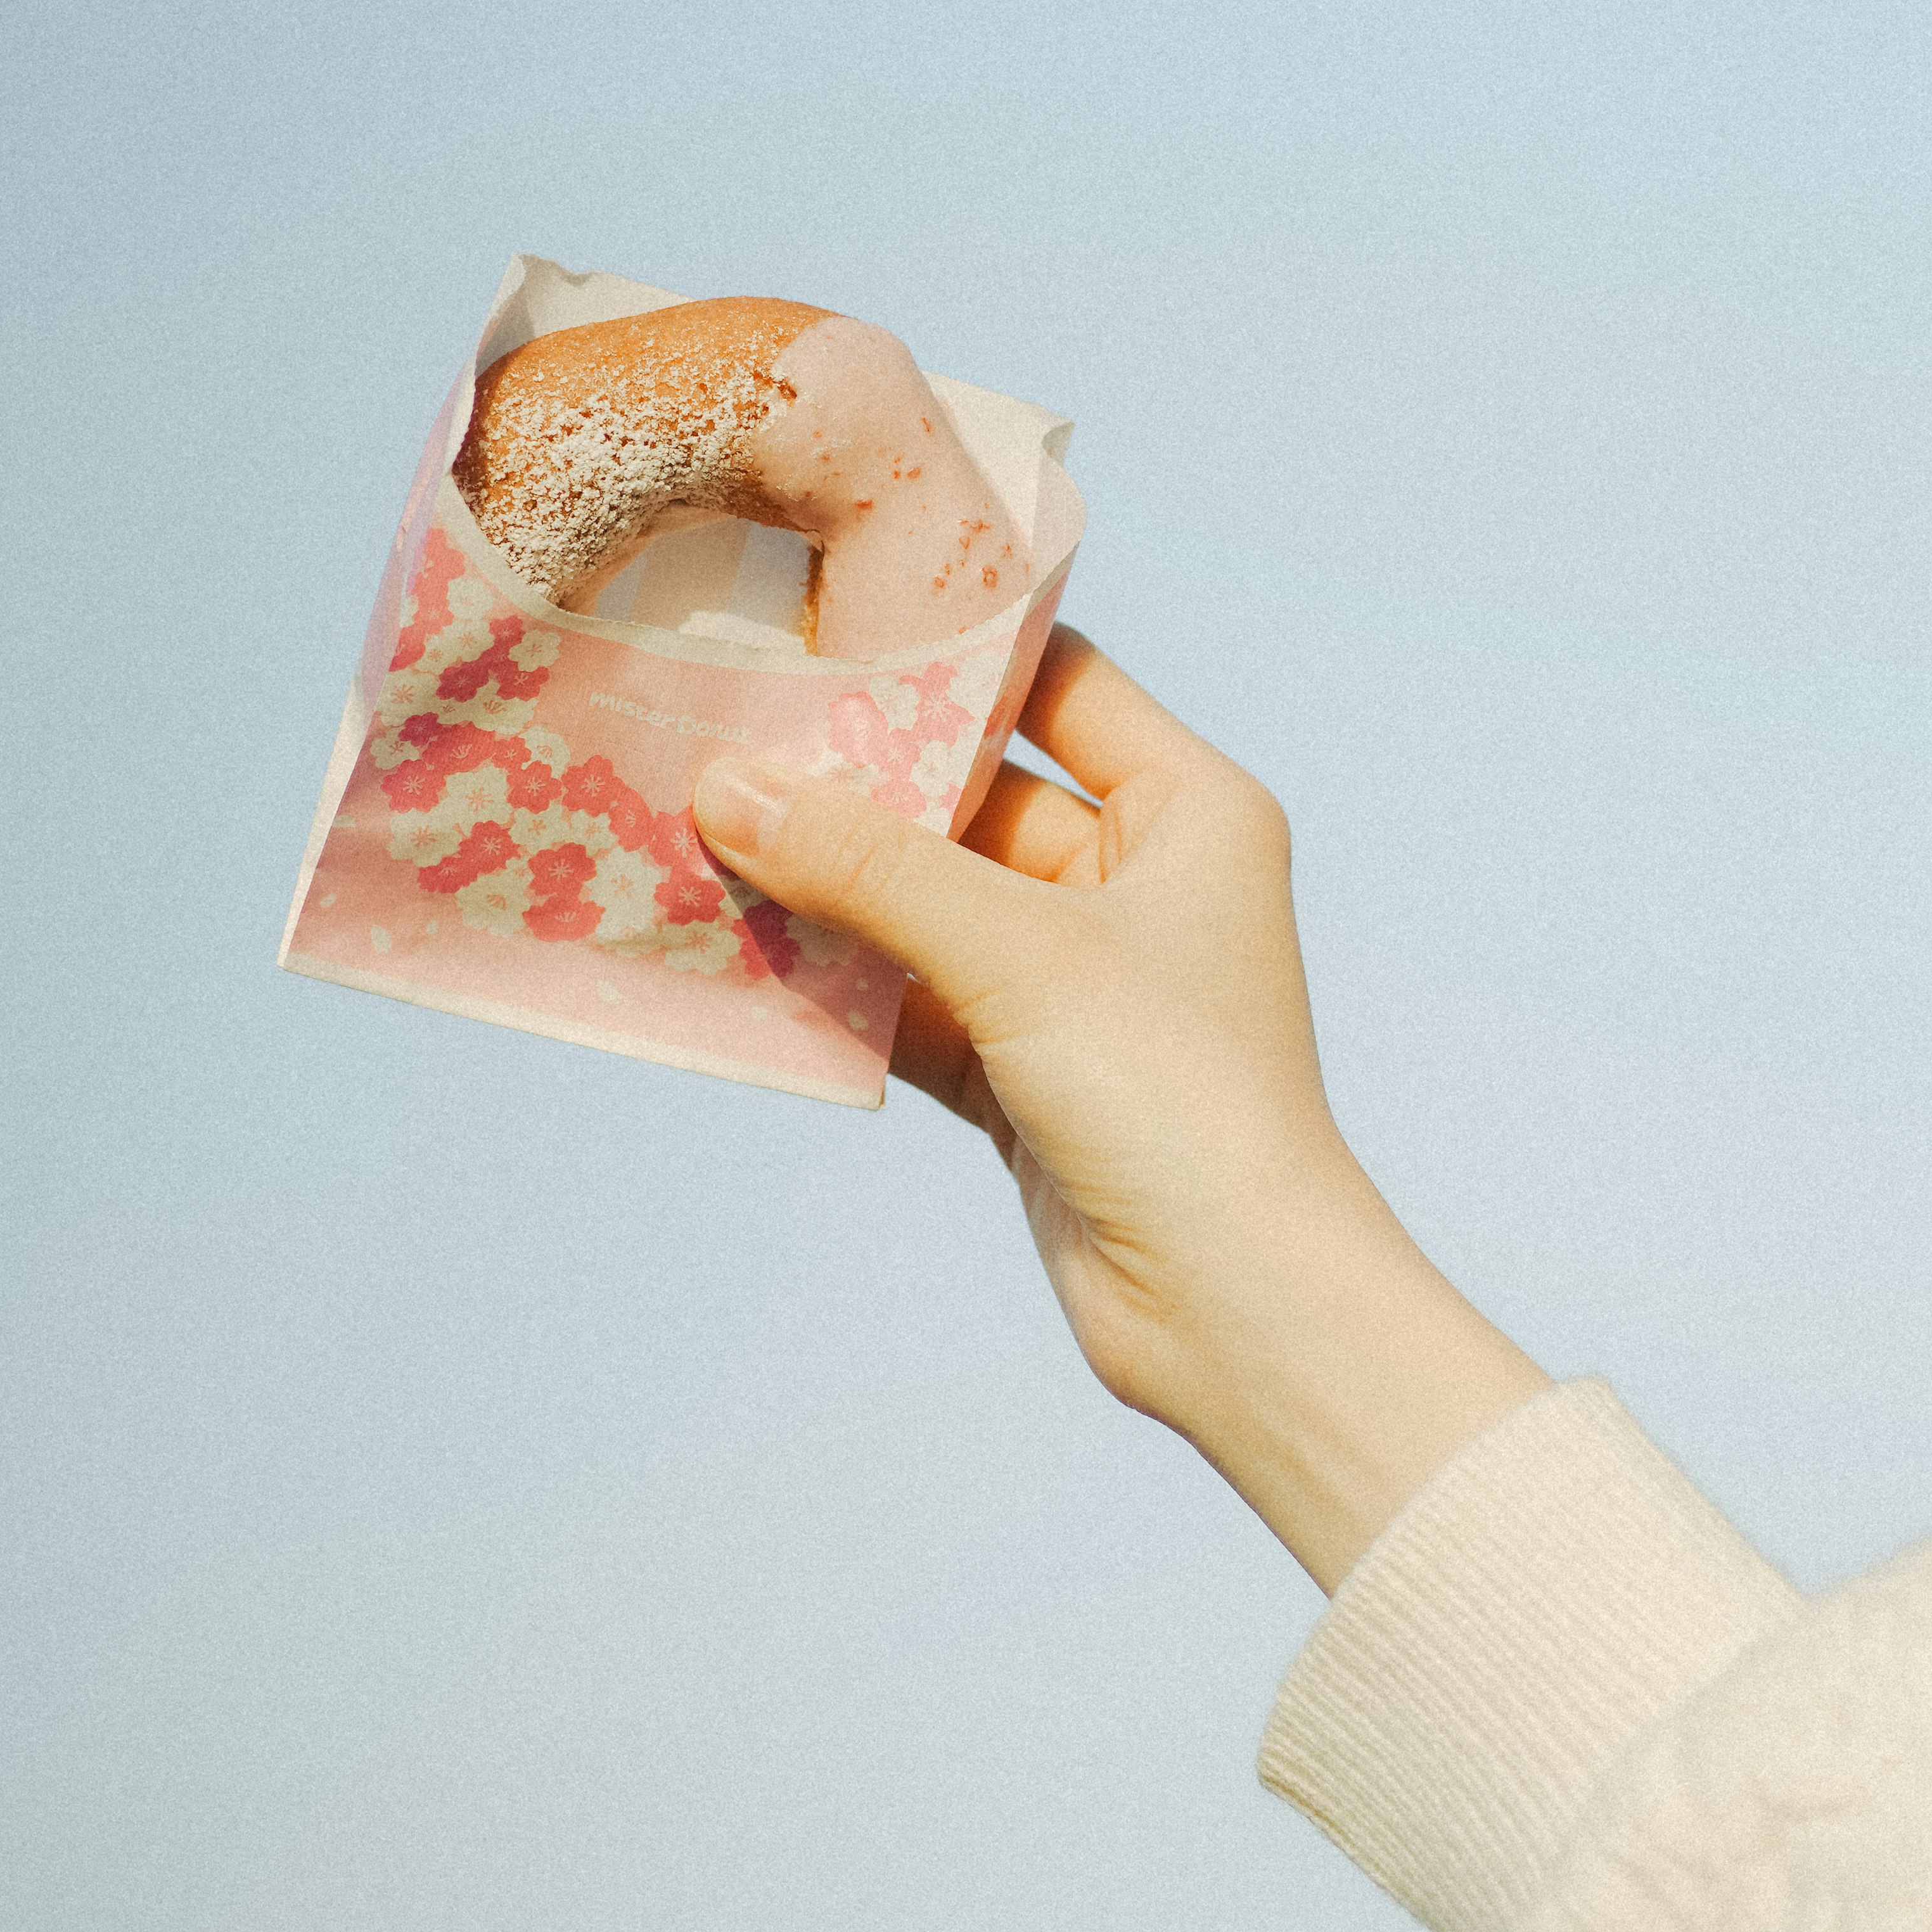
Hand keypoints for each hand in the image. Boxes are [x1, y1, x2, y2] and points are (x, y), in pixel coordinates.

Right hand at [692, 629, 1544, 1588]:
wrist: (1235, 1312)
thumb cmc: (1177, 1098)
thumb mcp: (1018, 953)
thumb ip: (870, 867)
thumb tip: (727, 783)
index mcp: (1189, 812)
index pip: (1056, 685)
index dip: (947, 654)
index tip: (819, 618)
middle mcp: (1139, 881)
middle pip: (971, 796)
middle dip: (853, 779)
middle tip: (720, 730)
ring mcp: (1078, 980)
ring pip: (927, 903)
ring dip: (827, 885)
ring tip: (695, 832)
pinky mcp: (1026, 1071)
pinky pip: (909, 998)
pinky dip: (834, 984)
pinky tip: (731, 949)